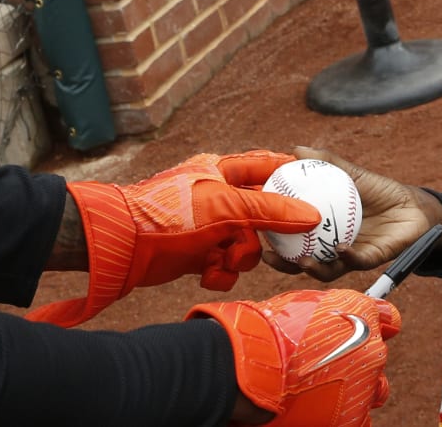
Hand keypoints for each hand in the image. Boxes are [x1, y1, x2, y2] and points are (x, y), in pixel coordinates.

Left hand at [28, 150, 320, 325]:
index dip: (291, 174)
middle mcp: (217, 196)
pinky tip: (206, 274)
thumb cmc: (170, 213)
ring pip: (246, 245)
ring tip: (220, 260)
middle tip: (264, 245)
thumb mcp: (225, 207)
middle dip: (259, 237)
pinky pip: (225, 265)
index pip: (266, 166)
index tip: (316, 186)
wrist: (125, 246)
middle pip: (261, 217)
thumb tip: (313, 214)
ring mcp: (208, 226)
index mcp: (221, 171)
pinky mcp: (198, 254)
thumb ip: (271, 210)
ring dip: (237, 259)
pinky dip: (219, 273)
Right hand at [191, 288, 401, 426]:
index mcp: (363, 316)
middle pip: (377, 358)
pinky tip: (320, 406)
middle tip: (325, 361)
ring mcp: (364, 387)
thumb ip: (338, 306)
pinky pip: (359, 418)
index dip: (376, 324)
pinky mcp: (351, 417)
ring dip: (354, 388)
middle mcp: (372, 352)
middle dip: (358, 360)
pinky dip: (342, 413)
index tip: (365, 327)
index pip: (389, 320)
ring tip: (320, 387)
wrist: (254, 365)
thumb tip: (360, 310)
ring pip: (372, 390)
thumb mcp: (306, 301)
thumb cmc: (271, 329)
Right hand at [260, 146, 441, 282]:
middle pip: (303, 261)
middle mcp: (333, 246)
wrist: (414, 206)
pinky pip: (358, 262)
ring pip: (328, 269)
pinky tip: (342, 249)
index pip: (293, 237)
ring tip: (304, 260)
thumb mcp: (351, 174)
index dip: (274, 238)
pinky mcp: (373, 259)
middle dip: (285, 264)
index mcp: (324, 228)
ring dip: (314, 268)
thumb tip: (296, 149)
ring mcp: (352, 255)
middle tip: (271, 257)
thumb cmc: (380, 190)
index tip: (256, 231)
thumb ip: (327, 163)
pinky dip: (349, 257)